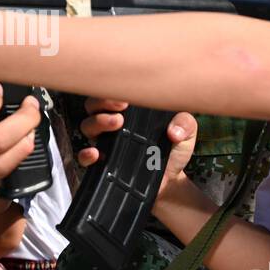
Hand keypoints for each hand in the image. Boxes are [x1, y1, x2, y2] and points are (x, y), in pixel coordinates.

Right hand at [79, 98, 195, 198]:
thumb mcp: (185, 132)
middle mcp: (114, 123)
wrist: (171, 180)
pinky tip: (97, 154)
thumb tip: (174, 131)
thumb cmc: (174, 149)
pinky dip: (86, 154)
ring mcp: (106, 142)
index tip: (126, 95)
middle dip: (102, 102)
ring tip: (116, 123)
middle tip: (120, 107)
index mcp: (131, 111)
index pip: (113, 93)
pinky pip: (84, 157)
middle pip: (94, 105)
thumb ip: (184, 124)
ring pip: (87, 126)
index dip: (114, 90)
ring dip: (97, 122)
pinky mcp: (103, 163)